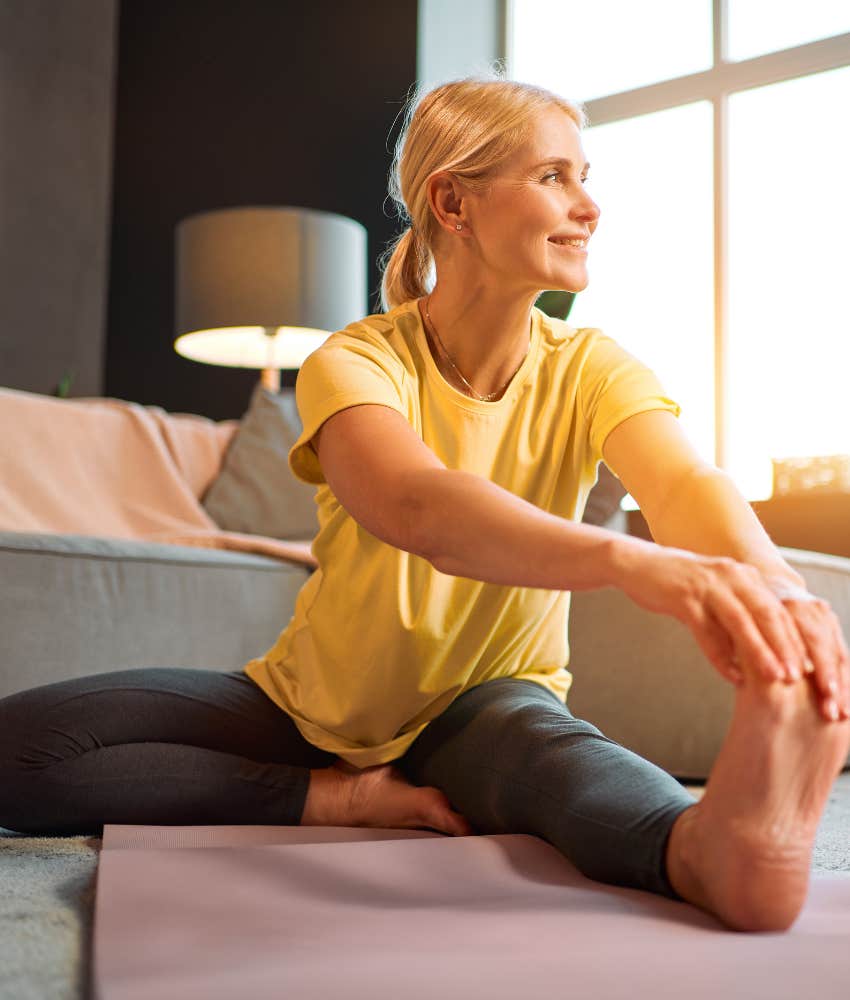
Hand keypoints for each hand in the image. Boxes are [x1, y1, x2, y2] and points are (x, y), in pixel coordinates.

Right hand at [616, 544, 849, 721]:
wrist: (637, 565)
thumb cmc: (679, 586)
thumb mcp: (716, 596)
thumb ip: (739, 617)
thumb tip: (766, 654)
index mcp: (745, 576)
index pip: (781, 610)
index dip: (798, 639)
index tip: (813, 669)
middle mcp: (732, 576)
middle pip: (769, 614)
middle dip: (788, 647)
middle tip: (802, 678)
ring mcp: (707, 585)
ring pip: (742, 622)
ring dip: (761, 652)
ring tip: (776, 678)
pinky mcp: (683, 596)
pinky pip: (706, 631)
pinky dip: (721, 656)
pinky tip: (732, 677)